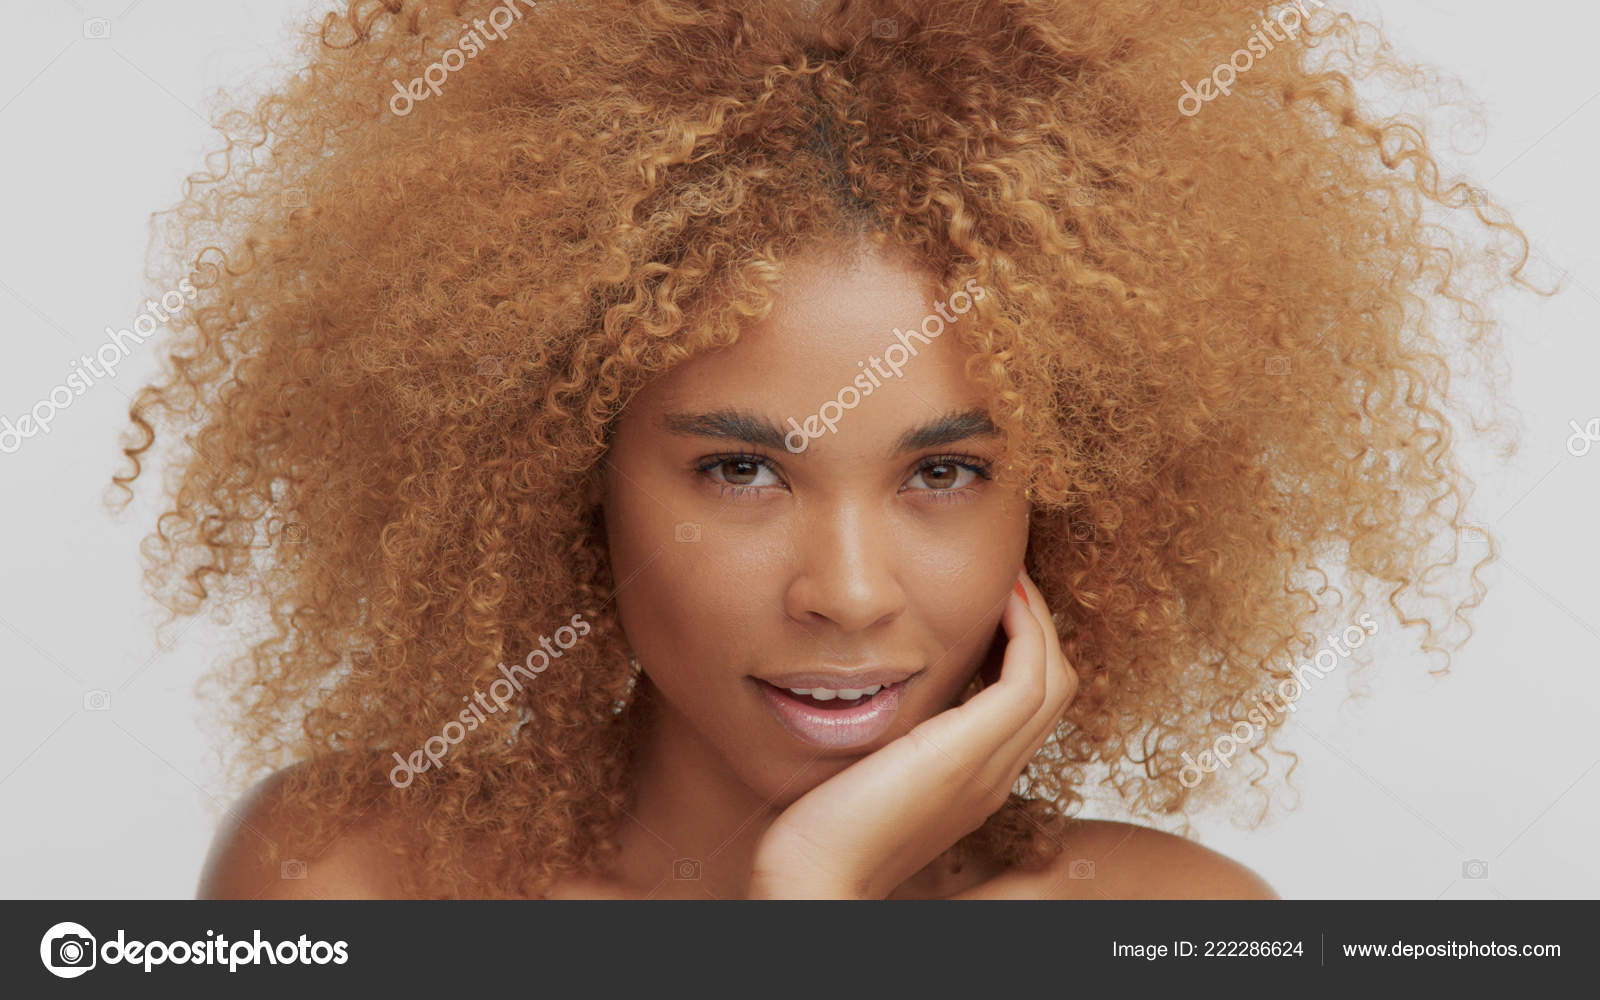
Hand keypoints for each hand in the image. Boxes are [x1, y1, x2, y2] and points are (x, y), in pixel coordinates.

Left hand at [748, 569, 1076, 898]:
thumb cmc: (821, 830)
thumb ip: (889, 736)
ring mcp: (989, 767)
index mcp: (976, 780)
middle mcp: (995, 775)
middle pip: (1054, 688)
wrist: (816, 878)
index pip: (1026, 704)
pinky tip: (1001, 597)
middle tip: (1010, 580)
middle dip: (1039, 626)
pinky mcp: (969, 755)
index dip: (1020, 647)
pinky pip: (1029, 679)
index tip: (993, 603)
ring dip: (1039, 619)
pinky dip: (1027, 629)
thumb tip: (877, 688)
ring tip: (1011, 579)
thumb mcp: (866, 768)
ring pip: (1054, 679)